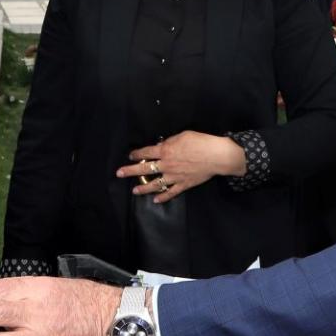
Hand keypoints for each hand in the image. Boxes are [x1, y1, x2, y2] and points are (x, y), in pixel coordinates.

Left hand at [115, 132, 244, 204]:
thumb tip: (163, 145)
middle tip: (119, 174)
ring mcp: (174, 177)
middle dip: (130, 171)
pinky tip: (156, 200)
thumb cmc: (201, 142)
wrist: (216, 156)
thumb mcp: (183, 135)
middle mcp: (166, 165)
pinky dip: (163, 197)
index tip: (130, 155)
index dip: (136, 154)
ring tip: (134, 191)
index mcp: (165, 151)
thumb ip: (170, 141)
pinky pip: (171, 193)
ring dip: (143, 188)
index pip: (146, 152)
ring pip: (155, 184)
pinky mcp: (183, 184)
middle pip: (145, 169)